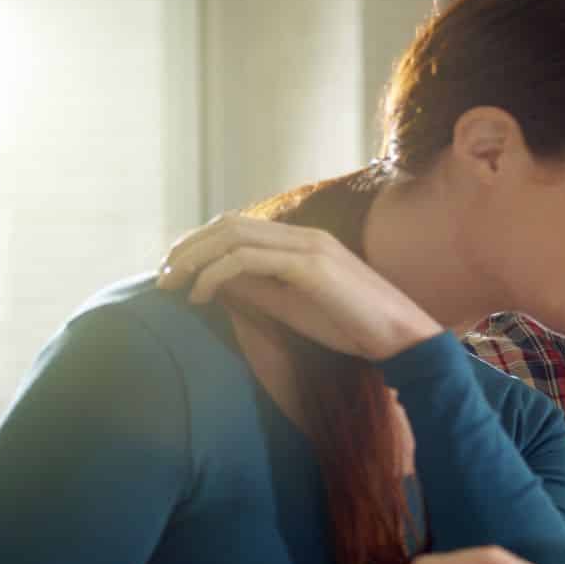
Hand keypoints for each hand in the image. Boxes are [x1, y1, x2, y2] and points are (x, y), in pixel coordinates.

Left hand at [157, 213, 441, 359]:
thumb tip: (213, 282)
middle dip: (187, 247)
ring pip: (232, 236)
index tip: (175, 272)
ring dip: (193, 258)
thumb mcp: (294, 307)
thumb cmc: (355, 328)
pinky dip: (215, 274)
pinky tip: (201, 296)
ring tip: (171, 285)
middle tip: (161, 276)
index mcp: (304, 242)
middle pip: (228, 224)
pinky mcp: (309, 266)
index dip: (199, 244)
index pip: (238, 227)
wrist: (402, 339)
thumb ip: (258, 289)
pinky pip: (246, 260)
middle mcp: (304, 235)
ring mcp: (308, 247)